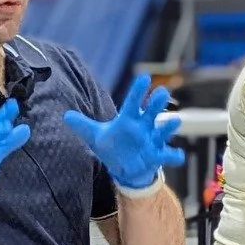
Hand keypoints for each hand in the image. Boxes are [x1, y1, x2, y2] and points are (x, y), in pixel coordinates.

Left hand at [62, 75, 184, 190]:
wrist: (125, 167)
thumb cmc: (113, 147)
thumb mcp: (96, 137)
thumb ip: (83, 125)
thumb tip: (66, 116)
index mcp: (128, 120)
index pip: (132, 103)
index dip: (138, 91)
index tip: (144, 77)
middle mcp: (143, 127)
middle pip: (150, 112)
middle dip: (156, 104)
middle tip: (162, 92)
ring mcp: (152, 140)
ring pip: (162, 130)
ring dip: (169, 126)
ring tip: (175, 120)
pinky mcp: (157, 156)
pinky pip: (168, 155)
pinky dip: (174, 156)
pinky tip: (179, 156)